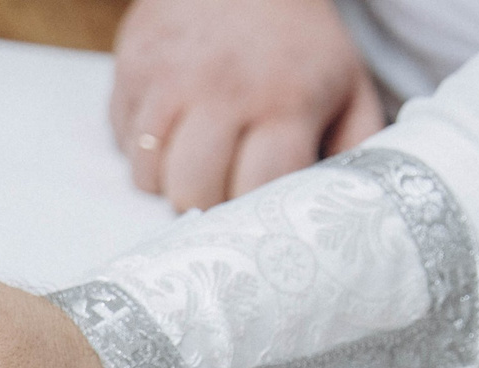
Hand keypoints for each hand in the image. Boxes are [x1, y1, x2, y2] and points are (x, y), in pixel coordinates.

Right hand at [110, 0, 385, 210]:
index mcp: (285, 102)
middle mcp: (223, 91)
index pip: (251, 195)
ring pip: (148, 176)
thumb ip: (357, 150)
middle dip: (204, 202)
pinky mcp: (132, 68)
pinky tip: (169, 131)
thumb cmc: (298, 41)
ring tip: (193, 159)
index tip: (255, 212)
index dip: (251, 215)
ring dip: (168, 180)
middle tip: (220, 187)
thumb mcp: (348, 86)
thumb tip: (348, 211)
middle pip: (191, 193)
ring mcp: (170, 80)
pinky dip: (142, 151)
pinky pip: (122, 145)